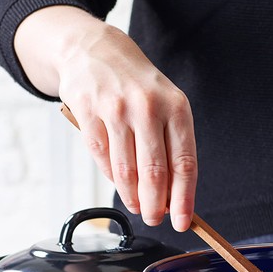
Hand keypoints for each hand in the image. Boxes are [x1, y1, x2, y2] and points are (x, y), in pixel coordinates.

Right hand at [14, 6, 196, 230]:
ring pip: (126, 170)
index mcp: (176, 107)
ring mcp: (116, 109)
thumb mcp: (165, 104)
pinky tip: (117, 182)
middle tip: (155, 219)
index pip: (184, 163)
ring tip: (136, 206)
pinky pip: (101, 157)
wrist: (95, 49)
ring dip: (131, 196)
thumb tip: (171, 194)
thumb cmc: (136, 83)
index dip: (183, 198)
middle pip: (155, 172)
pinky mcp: (88, 111)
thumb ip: (170, 145)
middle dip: (155, 205)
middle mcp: (148, 107)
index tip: (182, 222)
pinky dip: (110, 176)